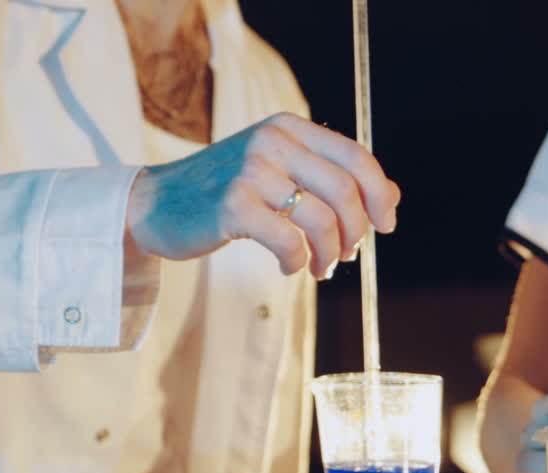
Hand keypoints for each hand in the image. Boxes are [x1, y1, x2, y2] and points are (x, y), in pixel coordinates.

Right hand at [124, 112, 400, 278]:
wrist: (155, 204)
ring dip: (330, 254)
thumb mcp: (282, 173)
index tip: (385, 226)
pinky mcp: (232, 205)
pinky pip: (289, 242)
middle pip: (346, 191)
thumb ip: (332, 179)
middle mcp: (273, 141)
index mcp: (289, 128)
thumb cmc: (227, 192)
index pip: (356, 157)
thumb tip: (392, 198)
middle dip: (356, 232)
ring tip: (320, 268)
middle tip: (346, 255)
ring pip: (322, 220)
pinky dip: (298, 262)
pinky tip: (290, 266)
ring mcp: (251, 170)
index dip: (380, 195)